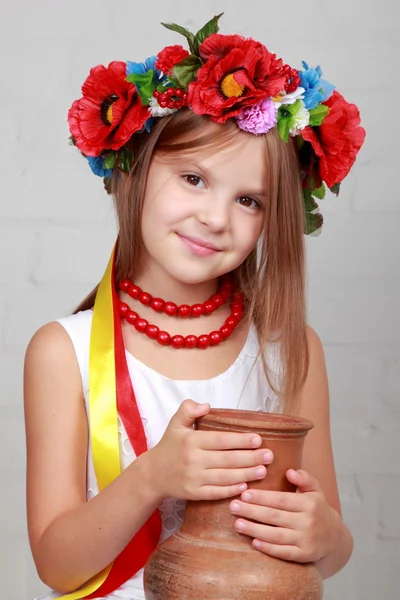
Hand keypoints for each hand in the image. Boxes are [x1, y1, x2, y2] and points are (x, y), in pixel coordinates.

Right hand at [148, 400, 273, 501]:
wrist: (152, 474)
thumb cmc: (169, 446)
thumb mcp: (175, 423)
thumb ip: (188, 409)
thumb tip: (207, 405)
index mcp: (191, 441)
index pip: (220, 440)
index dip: (240, 440)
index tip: (258, 439)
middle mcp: (193, 460)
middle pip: (227, 460)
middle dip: (250, 458)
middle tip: (269, 456)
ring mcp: (193, 478)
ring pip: (224, 477)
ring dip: (246, 474)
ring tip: (263, 470)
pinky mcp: (193, 493)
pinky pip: (215, 492)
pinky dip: (231, 490)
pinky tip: (245, 486)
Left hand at [229, 469, 340, 562]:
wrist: (334, 537)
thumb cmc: (317, 509)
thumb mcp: (315, 490)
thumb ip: (304, 478)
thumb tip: (290, 471)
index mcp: (309, 503)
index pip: (281, 499)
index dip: (262, 497)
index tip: (244, 493)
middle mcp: (308, 522)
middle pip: (275, 517)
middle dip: (252, 511)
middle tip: (233, 506)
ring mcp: (306, 540)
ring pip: (276, 535)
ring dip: (255, 530)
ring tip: (237, 523)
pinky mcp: (304, 556)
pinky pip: (283, 553)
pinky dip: (268, 548)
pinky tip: (253, 542)